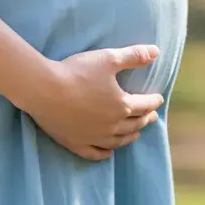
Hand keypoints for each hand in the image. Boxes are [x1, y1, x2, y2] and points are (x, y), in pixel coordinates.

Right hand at [24, 45, 164, 160]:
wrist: (46, 90)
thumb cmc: (78, 71)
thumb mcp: (108, 58)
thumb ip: (133, 56)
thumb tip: (156, 51)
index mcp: (122, 105)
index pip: (143, 104)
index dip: (153, 101)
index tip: (158, 99)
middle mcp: (112, 125)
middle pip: (134, 124)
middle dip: (144, 118)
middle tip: (151, 115)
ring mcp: (94, 137)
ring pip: (118, 141)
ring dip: (130, 136)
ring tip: (136, 133)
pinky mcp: (77, 144)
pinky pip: (96, 153)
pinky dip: (106, 153)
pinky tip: (109, 152)